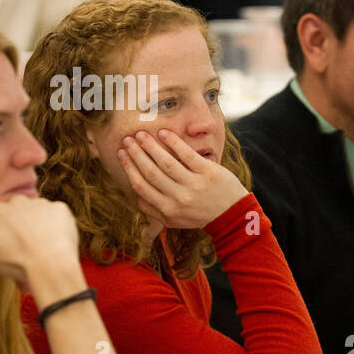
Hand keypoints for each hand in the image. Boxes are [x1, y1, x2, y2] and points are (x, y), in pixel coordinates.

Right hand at [0, 196, 79, 287]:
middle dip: (19, 224)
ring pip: (37, 212)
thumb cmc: (17, 263)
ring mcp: (40, 203)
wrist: (50, 266)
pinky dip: (55, 225)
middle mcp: (17, 201)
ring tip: (41, 246)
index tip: (5, 242)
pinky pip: (56, 215)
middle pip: (16, 211)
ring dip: (37, 224)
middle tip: (24, 245)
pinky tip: (53, 241)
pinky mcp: (60, 208)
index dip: (0, 230)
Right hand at [117, 128, 247, 227]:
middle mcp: (178, 198)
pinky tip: (163, 133)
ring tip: (141, 134)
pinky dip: (173, 142)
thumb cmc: (198, 215)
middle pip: (151, 172)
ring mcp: (194, 185)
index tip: (121, 153)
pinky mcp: (208, 173)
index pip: (141, 186)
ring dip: (150, 146)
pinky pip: (187, 155)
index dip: (129, 168)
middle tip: (127, 139)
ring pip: (166, 162)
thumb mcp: (173, 220)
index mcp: (166, 210)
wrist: (232, 215)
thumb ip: (153, 210)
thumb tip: (134, 196)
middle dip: (136, 154)